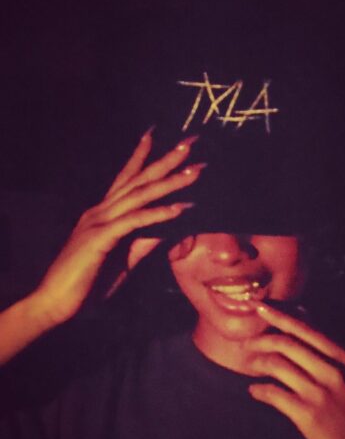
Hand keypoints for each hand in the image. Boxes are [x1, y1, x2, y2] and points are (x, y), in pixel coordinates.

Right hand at [31, 130, 203, 327]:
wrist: (56, 302)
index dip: (141, 157)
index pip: (125, 179)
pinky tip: (179, 208)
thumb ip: (144, 241)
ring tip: (194, 170)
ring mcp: (98, 222)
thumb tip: (166, 228)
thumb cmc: (87, 283)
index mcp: (102, 213)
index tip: (158, 136)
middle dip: (166, 160)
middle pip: (138, 180)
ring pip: (139, 195)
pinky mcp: (100, 238)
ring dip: (170, 182)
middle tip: (190, 143)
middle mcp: (100, 211)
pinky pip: (134, 222)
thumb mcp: (123, 259)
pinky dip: (158, 214)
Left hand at [245, 303, 344, 438]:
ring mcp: (320, 393)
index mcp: (344, 358)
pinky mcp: (308, 415)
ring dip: (256, 363)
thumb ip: (326, 353)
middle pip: (285, 343)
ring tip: (250, 367)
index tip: (257, 307)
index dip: (277, 315)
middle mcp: (333, 372)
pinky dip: (259, 390)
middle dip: (259, 340)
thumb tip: (299, 321)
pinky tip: (255, 391)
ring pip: (276, 364)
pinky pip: (273, 393)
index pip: (304, 329)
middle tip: (246, 344)